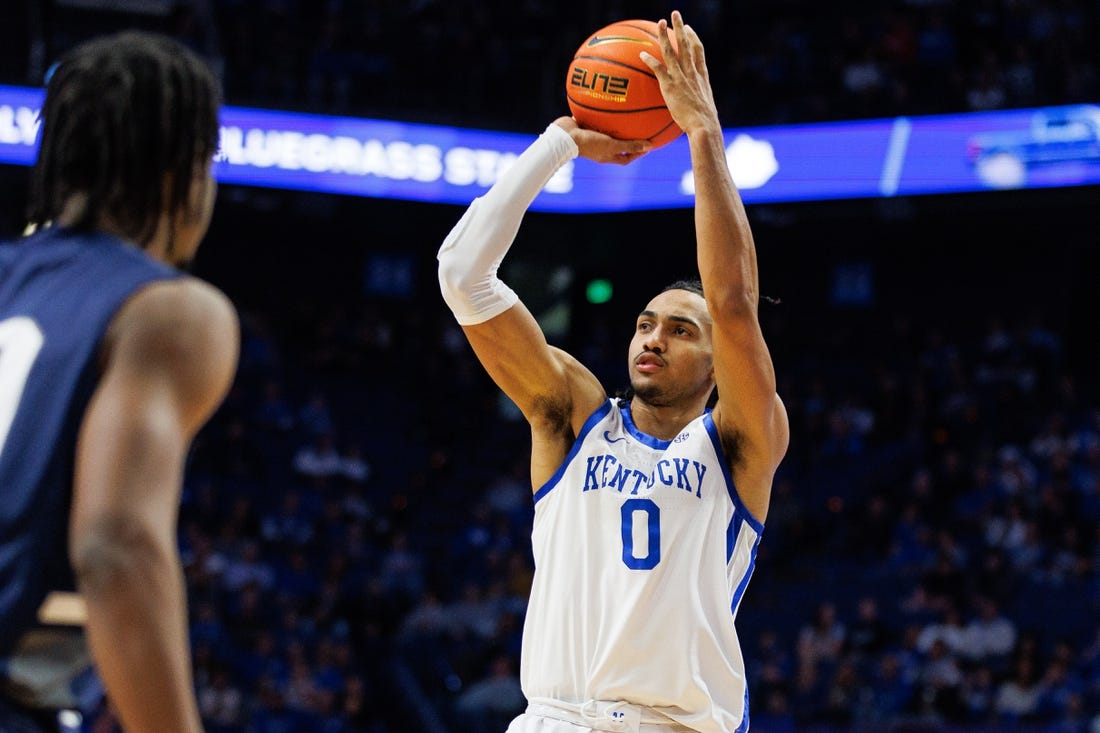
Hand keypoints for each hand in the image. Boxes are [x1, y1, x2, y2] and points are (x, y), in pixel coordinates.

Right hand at [553, 116, 650, 164]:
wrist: (563, 136)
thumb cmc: (588, 143)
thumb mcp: (612, 145)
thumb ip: (630, 145)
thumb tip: (650, 146)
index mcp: (606, 156)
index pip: (626, 158)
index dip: (637, 154)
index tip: (648, 145)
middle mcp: (600, 147)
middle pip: (618, 144)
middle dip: (628, 138)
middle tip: (641, 127)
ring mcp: (591, 137)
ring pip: (607, 130)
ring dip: (616, 123)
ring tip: (627, 112)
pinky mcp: (584, 125)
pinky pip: (596, 118)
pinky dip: (603, 112)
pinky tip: (611, 101)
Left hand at [640, 11, 720, 137]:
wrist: (704, 126)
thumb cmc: (704, 125)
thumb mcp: (703, 110)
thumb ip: (696, 104)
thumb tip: (692, 112)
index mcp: (702, 77)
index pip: (699, 52)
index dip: (693, 38)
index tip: (688, 29)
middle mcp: (692, 73)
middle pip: (686, 44)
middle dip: (680, 27)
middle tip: (675, 15)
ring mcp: (682, 78)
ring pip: (672, 51)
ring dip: (664, 35)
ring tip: (659, 23)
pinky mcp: (671, 86)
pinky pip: (658, 68)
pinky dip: (650, 60)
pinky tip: (641, 54)